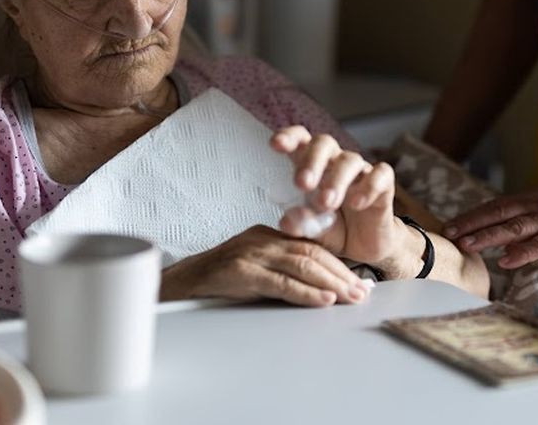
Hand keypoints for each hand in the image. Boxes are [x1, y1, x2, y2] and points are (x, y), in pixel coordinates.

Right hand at [161, 226, 370, 306]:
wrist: (175, 286)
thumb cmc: (215, 283)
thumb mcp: (252, 271)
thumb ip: (280, 274)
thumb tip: (319, 291)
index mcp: (266, 236)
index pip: (311, 247)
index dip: (338, 264)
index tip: (358, 281)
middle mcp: (261, 239)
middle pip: (312, 253)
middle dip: (341, 274)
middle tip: (363, 292)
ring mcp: (250, 253)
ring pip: (302, 264)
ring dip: (332, 283)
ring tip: (352, 297)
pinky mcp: (240, 271)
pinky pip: (281, 282)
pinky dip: (306, 292)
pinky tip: (324, 300)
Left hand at [270, 126, 415, 273]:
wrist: (365, 248)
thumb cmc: (334, 230)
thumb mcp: (313, 231)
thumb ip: (301, 225)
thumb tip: (286, 220)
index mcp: (313, 166)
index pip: (301, 140)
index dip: (289, 137)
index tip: (276, 145)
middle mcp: (336, 162)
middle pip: (324, 143)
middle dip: (311, 161)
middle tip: (302, 184)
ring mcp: (361, 172)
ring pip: (350, 160)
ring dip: (336, 180)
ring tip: (327, 204)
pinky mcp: (384, 185)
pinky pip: (381, 174)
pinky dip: (369, 187)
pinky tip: (356, 204)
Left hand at [442, 172, 537, 268]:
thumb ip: (529, 226)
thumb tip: (505, 246)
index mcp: (532, 201)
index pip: (495, 207)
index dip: (472, 216)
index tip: (450, 225)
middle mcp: (536, 207)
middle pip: (497, 213)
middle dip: (471, 224)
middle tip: (447, 234)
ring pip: (514, 227)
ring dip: (489, 236)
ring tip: (467, 245)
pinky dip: (522, 252)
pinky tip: (506, 260)